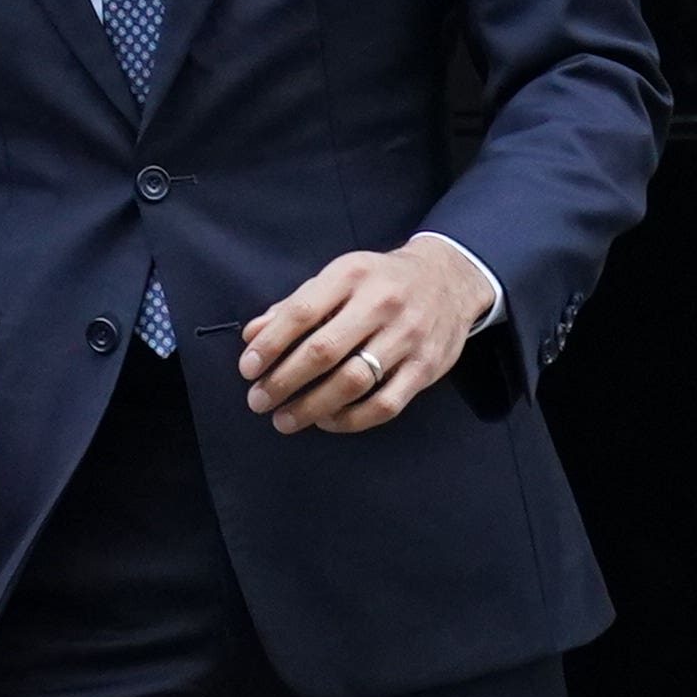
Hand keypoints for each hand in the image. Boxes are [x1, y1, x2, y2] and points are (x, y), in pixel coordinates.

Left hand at [238, 234, 498, 433]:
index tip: (247, 369)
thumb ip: (295, 305)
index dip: (270, 344)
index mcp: (352, 275)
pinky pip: (385, 404)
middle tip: (258, 401)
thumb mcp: (338, 277)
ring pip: (354, 381)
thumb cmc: (380, 281)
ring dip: (312, 407)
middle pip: (324, 351)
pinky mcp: (426, 368)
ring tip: (285, 419)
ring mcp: (407, 337)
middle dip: (284, 381)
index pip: (302, 312)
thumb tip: (252, 336)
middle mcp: (381, 303)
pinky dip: (351, 419)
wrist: (449, 278)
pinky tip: (327, 421)